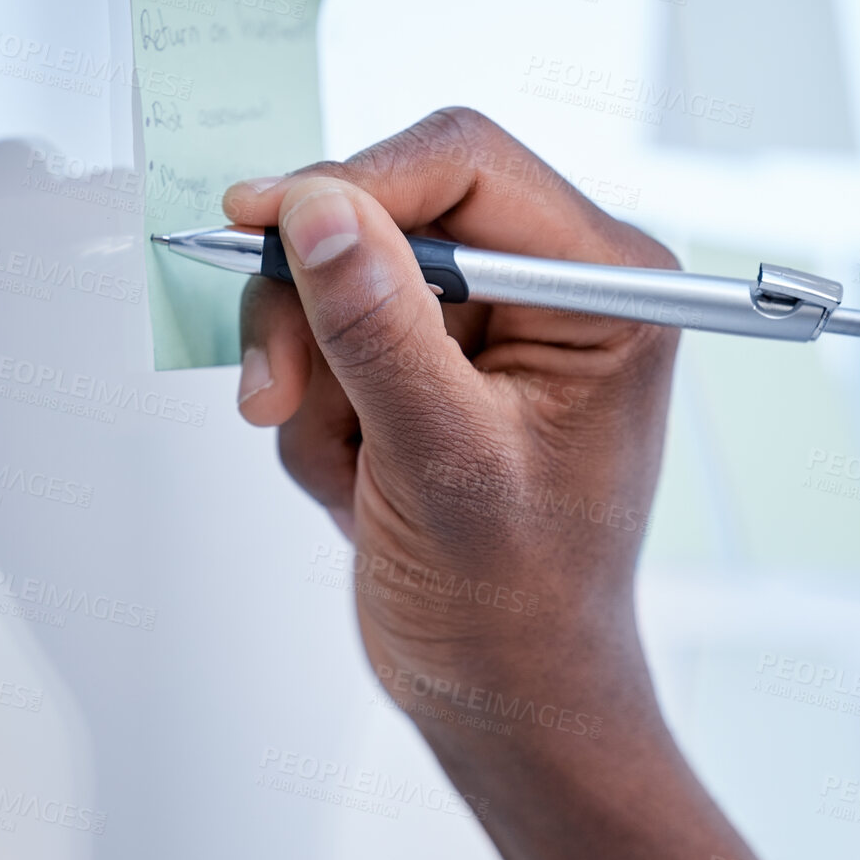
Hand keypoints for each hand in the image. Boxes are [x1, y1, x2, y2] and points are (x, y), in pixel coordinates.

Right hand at [227, 108, 780, 859]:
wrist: (505, 695)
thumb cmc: (517, 606)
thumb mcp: (444, 463)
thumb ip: (380, 329)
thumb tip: (317, 211)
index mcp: (601, 288)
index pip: (464, 164)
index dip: (353, 182)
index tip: (258, 223)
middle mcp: (550, 288)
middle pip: (387, 214)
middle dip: (318, 310)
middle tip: (277, 394)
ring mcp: (487, 327)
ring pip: (340, 281)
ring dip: (316, 381)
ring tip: (354, 474)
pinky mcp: (433, 366)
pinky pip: (329, 343)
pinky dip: (321, 418)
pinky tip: (361, 487)